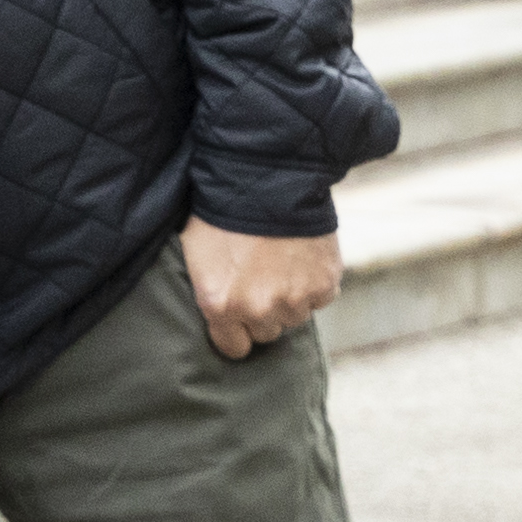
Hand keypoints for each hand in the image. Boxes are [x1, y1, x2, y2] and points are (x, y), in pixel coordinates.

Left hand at [175, 217, 339, 359]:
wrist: (266, 174)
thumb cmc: (222, 208)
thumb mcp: (196, 252)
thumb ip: (208, 292)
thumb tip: (216, 313)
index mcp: (221, 305)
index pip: (234, 348)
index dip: (237, 331)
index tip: (239, 317)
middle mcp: (259, 309)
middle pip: (267, 331)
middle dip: (264, 311)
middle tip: (261, 277)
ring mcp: (295, 299)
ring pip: (296, 316)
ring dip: (291, 297)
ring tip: (281, 262)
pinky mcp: (324, 284)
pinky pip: (321, 297)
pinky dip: (315, 282)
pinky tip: (302, 257)